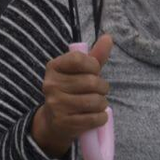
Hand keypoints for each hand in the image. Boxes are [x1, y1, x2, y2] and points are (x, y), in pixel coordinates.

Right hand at [31, 34, 112, 157]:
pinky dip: (101, 118)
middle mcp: (51, 84)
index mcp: (53, 67)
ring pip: (95, 101)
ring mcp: (56, 105)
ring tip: (97, 104)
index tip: (94, 72)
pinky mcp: (64, 123)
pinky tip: (96, 116)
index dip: (93, 65)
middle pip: (91, 82)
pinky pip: (94, 118)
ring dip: (103, 103)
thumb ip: (95, 56)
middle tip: (99, 91)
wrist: (54, 122)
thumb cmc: (72, 91)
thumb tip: (108, 37)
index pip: (79, 59)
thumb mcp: (80, 72)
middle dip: (102, 87)